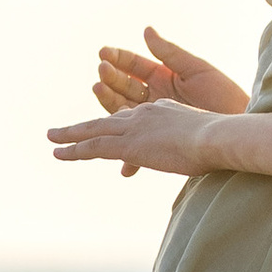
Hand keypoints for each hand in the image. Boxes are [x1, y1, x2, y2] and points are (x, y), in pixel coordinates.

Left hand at [50, 100, 233, 179]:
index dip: (115, 126)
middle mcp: (143, 114)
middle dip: (84, 126)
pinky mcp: (128, 143)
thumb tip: (190, 160)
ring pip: (93, 131)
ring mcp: (134, 127)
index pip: (131, 120)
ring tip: (52, 138)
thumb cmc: (219, 144)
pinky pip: (93, 146)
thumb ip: (188, 148)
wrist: (218, 137)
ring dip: (70, 135)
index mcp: (161, 111)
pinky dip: (73, 149)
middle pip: (107, 121)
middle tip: (63, 130)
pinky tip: (58, 153)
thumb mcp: (199, 143)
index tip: (105, 132)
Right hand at [92, 24, 251, 125]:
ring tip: (98, 88)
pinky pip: (133, 137)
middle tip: (102, 69)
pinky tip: (110, 127)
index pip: (134, 64)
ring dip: (107, 98)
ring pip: (121, 107)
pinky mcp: (155, 137)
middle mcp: (154, 95)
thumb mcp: (197, 69)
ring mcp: (153, 115)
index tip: (104, 52)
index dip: (118, 58)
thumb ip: (170, 53)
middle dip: (110, 76)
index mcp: (163, 76)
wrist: (239, 123)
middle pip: (124, 84)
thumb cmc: (224, 95)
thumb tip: (146, 30)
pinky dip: (122, 136)